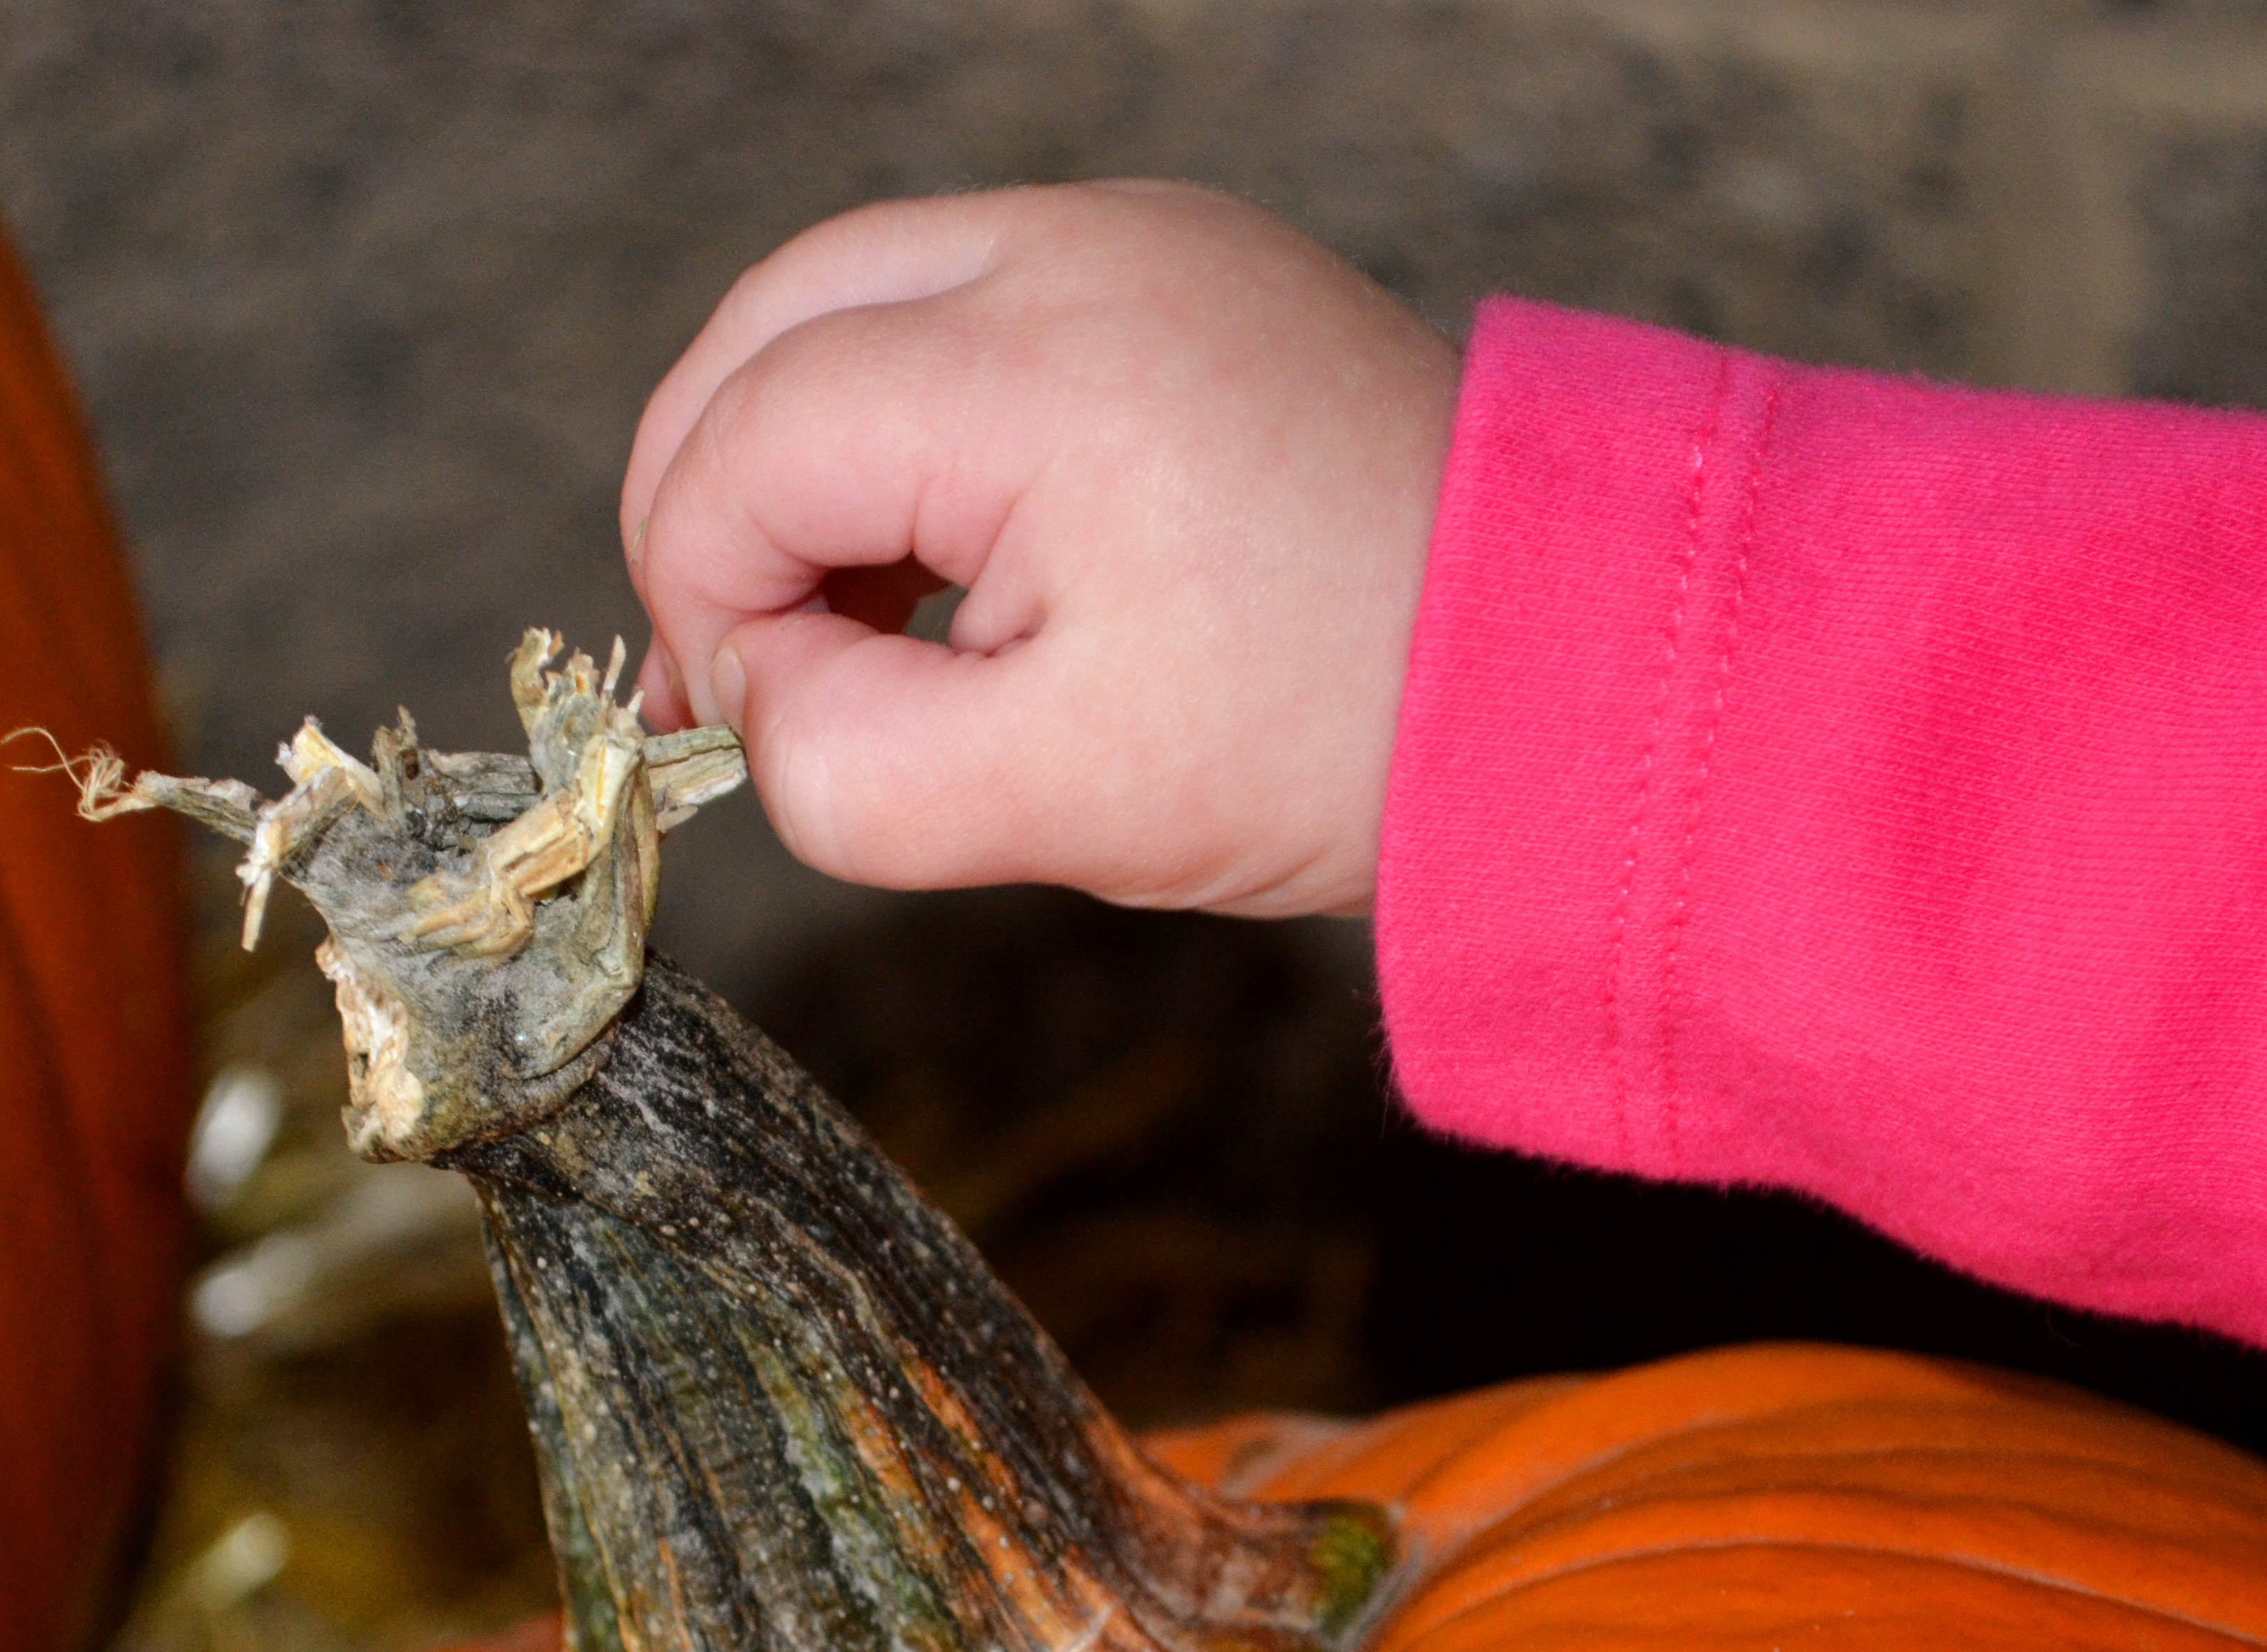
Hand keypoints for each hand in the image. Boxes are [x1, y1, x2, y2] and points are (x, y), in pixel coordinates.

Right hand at [621, 181, 1456, 916]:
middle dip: (715, 496)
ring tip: (859, 625)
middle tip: (746, 658)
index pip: (747, 442)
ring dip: (804, 457)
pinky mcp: (1177, 266)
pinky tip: (950, 561)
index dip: (702, 595)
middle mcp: (1084, 248)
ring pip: (851, 300)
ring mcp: (1137, 235)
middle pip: (770, 323)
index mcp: (1046, 368)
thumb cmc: (1343, 732)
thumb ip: (841, 766)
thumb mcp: (1061, 802)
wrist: (1564, 667)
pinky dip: (907, 425)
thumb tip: (752, 690)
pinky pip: (961, 307)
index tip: (749, 722)